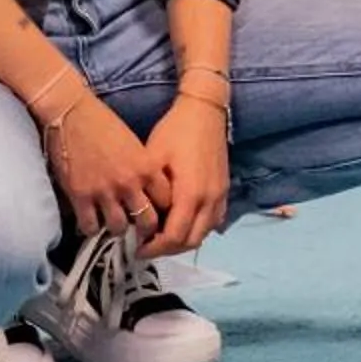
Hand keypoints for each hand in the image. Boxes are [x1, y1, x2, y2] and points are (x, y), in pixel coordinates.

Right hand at [43, 95, 164, 242]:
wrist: (71, 113)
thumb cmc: (104, 124)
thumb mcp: (135, 146)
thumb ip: (145, 170)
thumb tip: (149, 194)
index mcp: (147, 167)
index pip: (167, 202)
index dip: (164, 211)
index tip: (159, 215)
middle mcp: (129, 183)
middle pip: (147, 221)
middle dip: (145, 229)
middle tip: (140, 231)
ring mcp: (104, 191)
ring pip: (119, 228)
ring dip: (117, 228)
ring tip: (114, 224)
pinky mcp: (80, 196)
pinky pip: (90, 226)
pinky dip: (91, 228)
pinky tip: (92, 222)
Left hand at [142, 97, 230, 257]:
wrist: (204, 112)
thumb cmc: (174, 132)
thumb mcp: (153, 160)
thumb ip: (149, 194)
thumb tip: (139, 218)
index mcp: (190, 195)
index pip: (173, 237)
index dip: (153, 248)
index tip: (136, 248)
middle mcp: (209, 201)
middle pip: (190, 242)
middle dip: (167, 249)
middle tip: (146, 246)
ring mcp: (220, 196)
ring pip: (203, 234)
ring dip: (182, 241)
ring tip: (161, 237)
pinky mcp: (224, 191)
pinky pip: (213, 222)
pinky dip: (197, 229)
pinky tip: (181, 223)